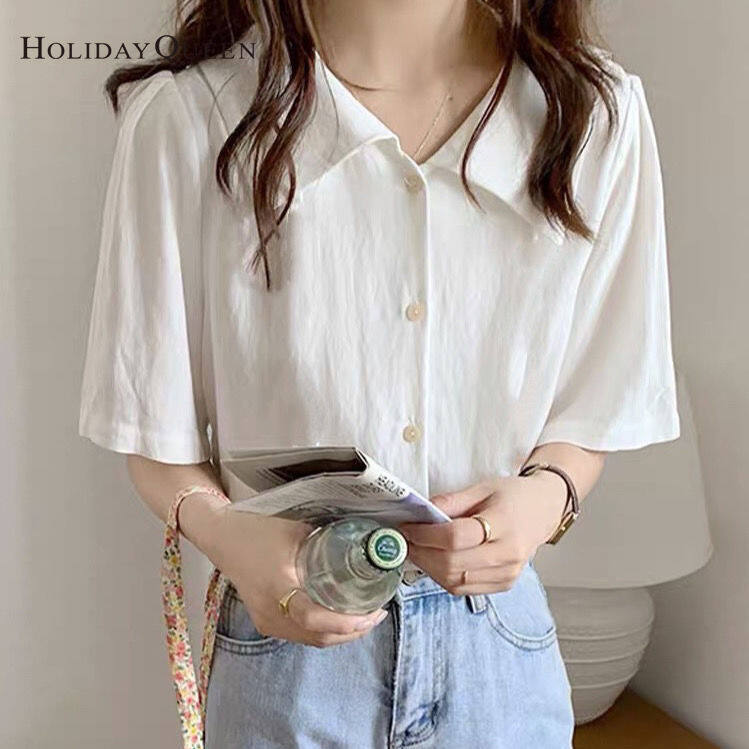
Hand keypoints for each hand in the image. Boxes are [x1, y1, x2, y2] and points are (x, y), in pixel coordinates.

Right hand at [200, 506, 388, 647]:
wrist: (221, 537)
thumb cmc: (256, 529)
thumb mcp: (295, 529)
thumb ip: (325, 540)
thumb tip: (360, 544)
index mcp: (278, 587)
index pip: (315, 618)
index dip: (347, 622)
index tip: (373, 611)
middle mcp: (270, 611)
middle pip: (318, 637)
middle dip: (353, 631)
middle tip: (377, 613)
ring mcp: (265, 620)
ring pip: (310, 640)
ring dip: (340, 634)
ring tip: (364, 616)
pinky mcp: (264, 621)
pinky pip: (300, 635)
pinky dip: (323, 631)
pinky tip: (338, 617)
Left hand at [397, 472, 566, 594]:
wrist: (544, 510)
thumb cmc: (512, 496)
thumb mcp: (482, 488)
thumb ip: (451, 501)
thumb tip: (420, 512)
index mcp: (504, 523)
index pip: (455, 537)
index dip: (425, 535)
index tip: (407, 527)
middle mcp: (508, 553)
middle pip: (453, 563)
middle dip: (421, 553)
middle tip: (405, 541)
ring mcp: (508, 573)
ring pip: (456, 581)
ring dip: (428, 568)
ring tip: (416, 551)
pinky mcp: (504, 584)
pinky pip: (464, 589)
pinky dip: (443, 578)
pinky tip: (434, 562)